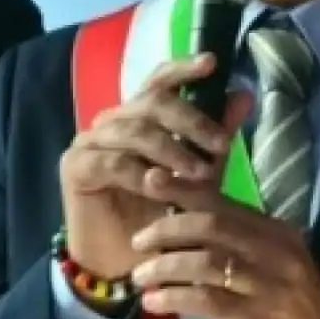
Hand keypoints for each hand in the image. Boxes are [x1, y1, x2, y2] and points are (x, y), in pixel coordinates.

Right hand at [58, 54, 249, 279]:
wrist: (128, 256)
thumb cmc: (165, 207)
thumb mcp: (201, 170)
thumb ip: (218, 135)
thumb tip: (244, 95)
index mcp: (141, 114)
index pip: (159, 80)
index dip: (183, 69)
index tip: (211, 63)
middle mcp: (113, 120)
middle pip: (153, 102)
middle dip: (192, 121)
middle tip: (221, 145)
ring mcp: (90, 141)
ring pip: (135, 131)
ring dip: (173, 151)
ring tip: (200, 173)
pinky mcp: (75, 167)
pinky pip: (113, 162)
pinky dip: (142, 174)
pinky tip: (161, 186)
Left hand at [129, 175, 319, 318]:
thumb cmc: (290, 298)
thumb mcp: (274, 260)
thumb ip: (239, 240)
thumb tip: (183, 223)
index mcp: (278, 231)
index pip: (226, 203)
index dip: (186, 190)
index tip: (153, 179)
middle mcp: (276, 250)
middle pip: (214, 226)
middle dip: (168, 228)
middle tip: (139, 240)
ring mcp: (268, 283)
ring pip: (207, 262)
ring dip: (165, 267)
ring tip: (140, 276)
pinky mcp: (257, 315)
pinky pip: (208, 300)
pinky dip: (174, 297)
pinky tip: (154, 301)